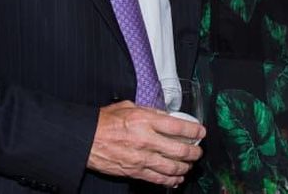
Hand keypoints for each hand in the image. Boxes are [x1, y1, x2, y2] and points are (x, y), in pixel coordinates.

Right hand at [87, 100, 204, 186]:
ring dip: (185, 167)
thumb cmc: (105, 121)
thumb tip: (166, 115)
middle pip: (180, 150)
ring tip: (189, 165)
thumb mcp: (129, 107)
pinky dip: (171, 180)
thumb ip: (150, 111)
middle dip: (194, 152)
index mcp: (145, 121)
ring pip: (172, 167)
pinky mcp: (135, 171)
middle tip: (198, 151)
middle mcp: (146, 140)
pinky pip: (158, 179)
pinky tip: (176, 178)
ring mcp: (141, 158)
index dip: (195, 130)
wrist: (86, 139)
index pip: (178, 127)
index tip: (201, 132)